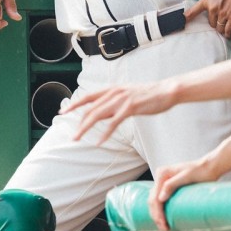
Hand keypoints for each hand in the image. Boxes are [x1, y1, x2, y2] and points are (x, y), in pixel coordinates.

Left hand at [61, 81, 177, 143]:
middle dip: (79, 123)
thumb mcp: (129, 94)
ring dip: (85, 128)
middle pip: (90, 109)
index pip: (88, 96)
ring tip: (78, 138)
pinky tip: (100, 141)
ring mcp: (121, 99)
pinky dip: (105, 133)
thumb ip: (115, 101)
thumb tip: (105, 110)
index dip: (74, 104)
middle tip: (73, 136)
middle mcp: (114, 92)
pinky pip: (113, 123)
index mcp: (113, 88)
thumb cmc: (150, 94)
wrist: (167, 90)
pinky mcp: (130, 108)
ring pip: (97, 115)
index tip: (63, 112)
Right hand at [149, 156, 221, 230]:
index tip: (163, 223)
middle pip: (152, 200)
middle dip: (156, 216)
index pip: (154, 197)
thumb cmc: (201, 171)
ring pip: (155, 201)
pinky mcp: (168, 186)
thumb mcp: (187, 176)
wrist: (209, 167)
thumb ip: (171, 185)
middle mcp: (161, 176)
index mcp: (162, 173)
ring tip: (164, 227)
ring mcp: (163, 182)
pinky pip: (160, 200)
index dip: (157, 212)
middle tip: (164, 229)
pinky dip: (161, 210)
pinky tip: (165, 218)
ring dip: (157, 215)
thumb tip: (160, 199)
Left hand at [187, 0, 230, 37]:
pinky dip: (228, 33)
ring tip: (225, 26)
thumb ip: (210, 1)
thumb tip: (209, 9)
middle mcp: (213, 8)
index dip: (186, 19)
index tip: (182, 23)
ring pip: (220, 28)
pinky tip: (229, 33)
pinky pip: (228, 30)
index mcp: (207, 0)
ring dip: (223, 28)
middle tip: (220, 20)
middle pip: (211, 24)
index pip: (193, 12)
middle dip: (216, 23)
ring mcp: (224, 13)